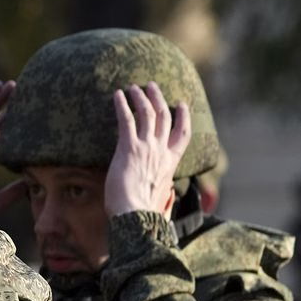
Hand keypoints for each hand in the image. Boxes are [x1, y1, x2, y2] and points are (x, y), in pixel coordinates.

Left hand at [104, 82, 190, 216]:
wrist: (135, 214)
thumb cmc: (143, 213)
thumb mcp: (161, 201)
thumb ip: (166, 194)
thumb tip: (169, 194)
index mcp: (171, 163)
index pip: (182, 134)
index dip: (183, 116)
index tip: (181, 104)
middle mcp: (161, 151)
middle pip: (164, 116)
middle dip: (158, 98)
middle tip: (151, 86)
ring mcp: (147, 147)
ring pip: (148, 113)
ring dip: (140, 97)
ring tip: (133, 87)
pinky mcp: (129, 148)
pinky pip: (127, 120)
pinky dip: (122, 105)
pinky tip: (117, 95)